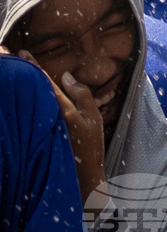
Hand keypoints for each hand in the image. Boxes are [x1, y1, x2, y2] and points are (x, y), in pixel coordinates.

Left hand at [17, 50, 106, 203]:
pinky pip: (26, 114)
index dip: (33, 66)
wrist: (82, 179)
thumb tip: (65, 75)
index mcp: (63, 109)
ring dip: (17, 88)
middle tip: (4, 55)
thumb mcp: (94, 117)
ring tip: (7, 73)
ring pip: (26, 102)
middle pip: (30, 89)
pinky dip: (21, 104)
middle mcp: (47, 116)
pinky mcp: (34, 136)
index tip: (20, 53)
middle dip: (19, 72)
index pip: (44, 82)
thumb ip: (82, 94)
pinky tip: (15, 98)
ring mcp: (39, 127)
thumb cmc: (90, 147)